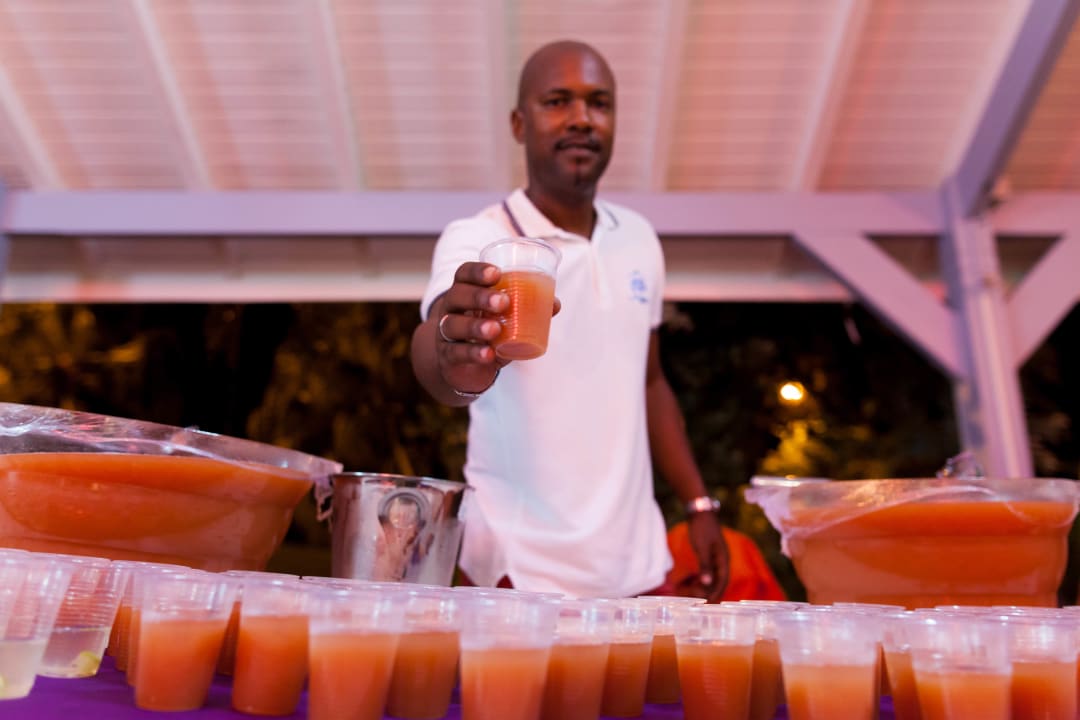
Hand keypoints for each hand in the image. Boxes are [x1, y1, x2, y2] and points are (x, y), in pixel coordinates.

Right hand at [435, 262, 560, 394]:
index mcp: (464, 292)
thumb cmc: (486, 332)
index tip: (496, 273)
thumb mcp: (505, 320)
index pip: (463, 274)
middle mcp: (450, 309)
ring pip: (452, 325)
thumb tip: (555, 304)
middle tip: (503, 302)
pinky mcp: (447, 357)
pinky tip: (488, 354)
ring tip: (495, 329)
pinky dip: (472, 353)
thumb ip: (527, 310)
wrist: (464, 366)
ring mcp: (445, 333)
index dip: (476, 271)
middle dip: (478, 297)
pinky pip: (456, 353)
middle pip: (456, 296)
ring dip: (474, 326)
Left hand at [686, 511, 729, 602]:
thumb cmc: (701, 529)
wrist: (700, 512)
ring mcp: (716, 556)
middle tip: (699, 601)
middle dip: (710, 591)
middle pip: (719, 580)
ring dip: (705, 585)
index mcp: (723, 558)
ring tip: (694, 593)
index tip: (708, 603)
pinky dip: (702, 577)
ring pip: (713, 576)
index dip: (716, 593)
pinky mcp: (709, 553)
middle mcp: (722, 559)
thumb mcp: (702, 548)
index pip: (723, 581)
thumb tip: (707, 583)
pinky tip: (694, 582)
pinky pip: (708, 570)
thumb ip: (705, 565)